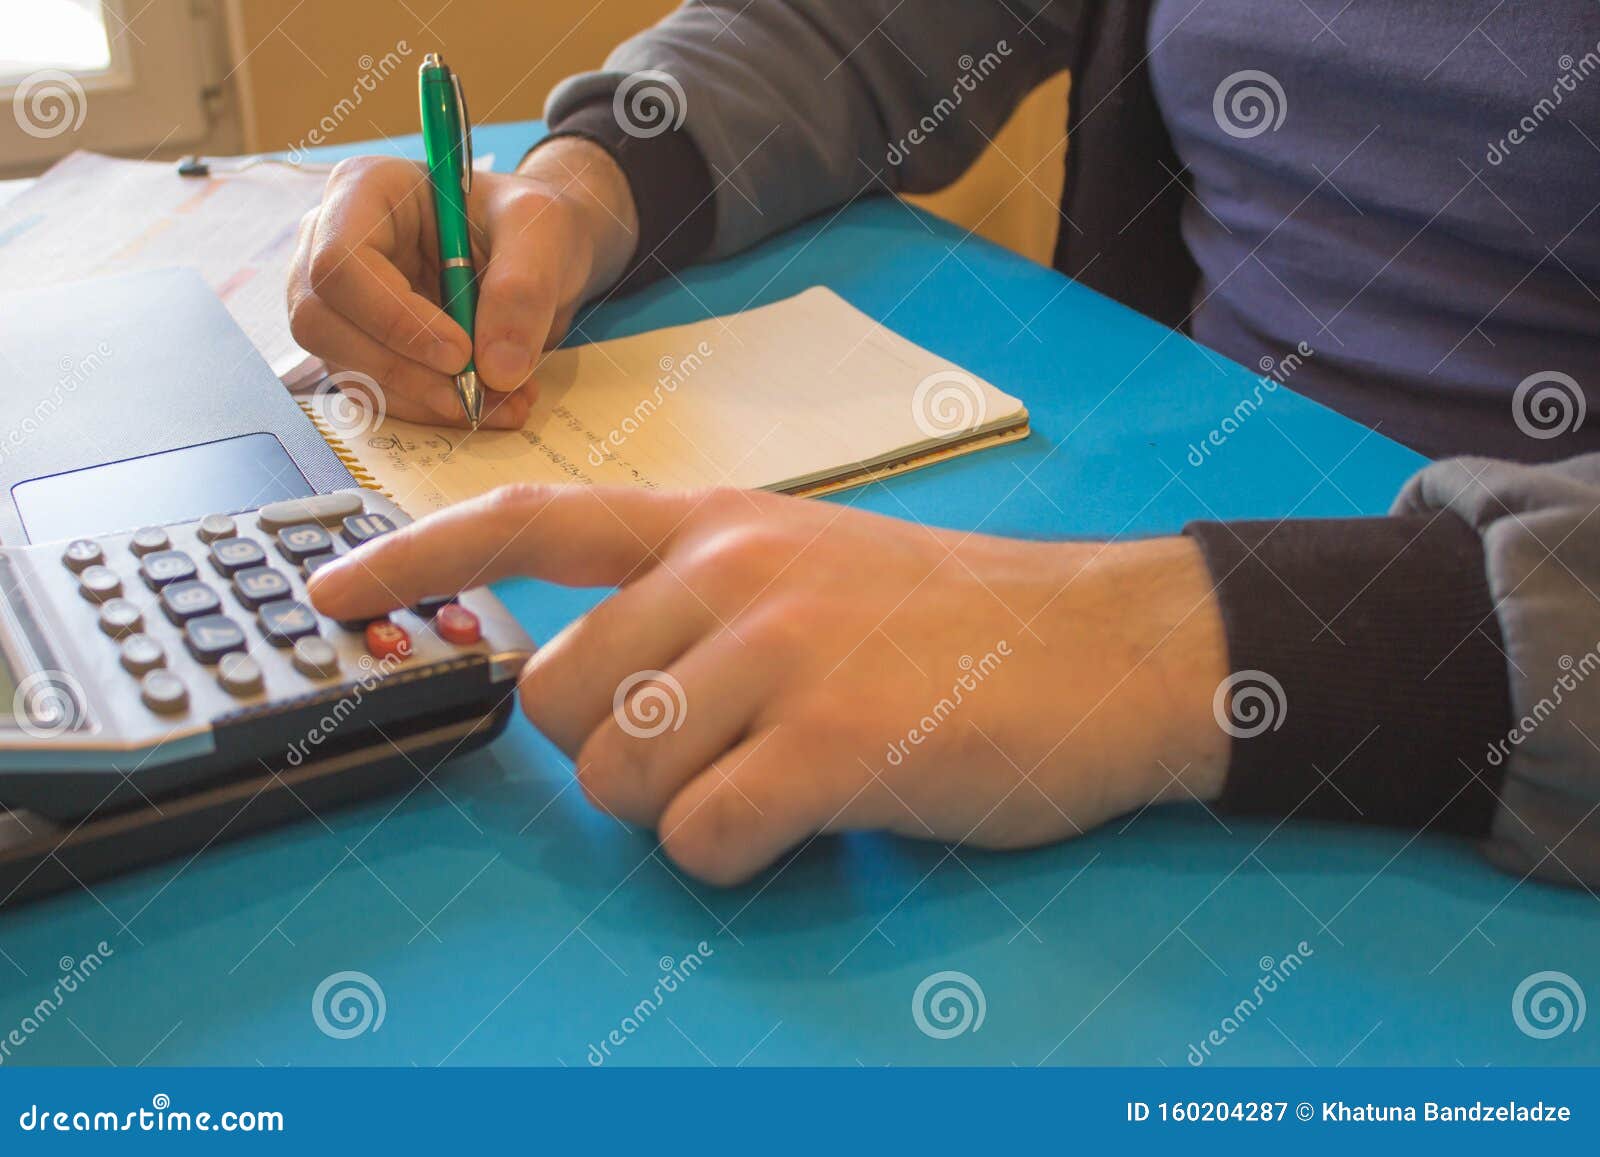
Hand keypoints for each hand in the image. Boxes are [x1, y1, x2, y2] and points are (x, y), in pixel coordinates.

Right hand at [288, 138, 637, 427]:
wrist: (537, 254)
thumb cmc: (530, 222)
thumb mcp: (543, 232)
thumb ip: (523, 289)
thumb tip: (496, 370)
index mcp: (365, 190)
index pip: (338, 263)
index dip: (392, 318)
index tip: (460, 353)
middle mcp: (330, 242)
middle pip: (322, 321)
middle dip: (402, 370)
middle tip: (478, 392)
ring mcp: (337, 299)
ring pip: (344, 366)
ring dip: (422, 399)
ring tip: (503, 401)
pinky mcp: (357, 345)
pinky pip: (372, 391)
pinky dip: (429, 410)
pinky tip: (487, 404)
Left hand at [307, 486, 1230, 884]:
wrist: (1111, 648)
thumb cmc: (960, 622)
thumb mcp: (815, 565)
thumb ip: (699, 600)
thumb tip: (598, 693)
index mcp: (718, 525)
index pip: (530, 520)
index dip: (415, 561)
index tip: (331, 594)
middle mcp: (731, 573)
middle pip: (556, 701)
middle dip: (607, 757)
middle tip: (708, 757)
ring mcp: (779, 652)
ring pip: (616, 777)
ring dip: (676, 810)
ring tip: (773, 782)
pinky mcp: (827, 742)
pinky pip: (698, 838)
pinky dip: (735, 856)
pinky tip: (808, 820)